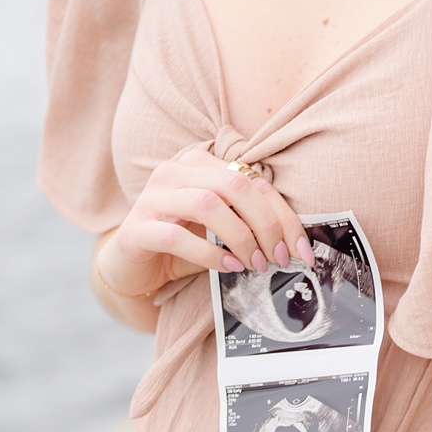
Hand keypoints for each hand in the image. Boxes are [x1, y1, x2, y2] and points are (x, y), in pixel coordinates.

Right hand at [96, 145, 311, 303]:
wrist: (130, 266)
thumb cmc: (180, 244)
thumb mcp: (218, 228)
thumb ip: (247, 222)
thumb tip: (294, 243)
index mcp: (198, 164)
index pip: (252, 181)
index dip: (283, 216)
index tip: (301, 250)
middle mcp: (173, 172)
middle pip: (234, 185)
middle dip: (265, 224)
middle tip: (278, 258)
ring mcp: (151, 199)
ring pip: (207, 204)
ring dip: (240, 237)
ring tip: (254, 264)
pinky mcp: (135, 229)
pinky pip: (177, 237)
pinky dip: (209, 253)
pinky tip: (227, 267)